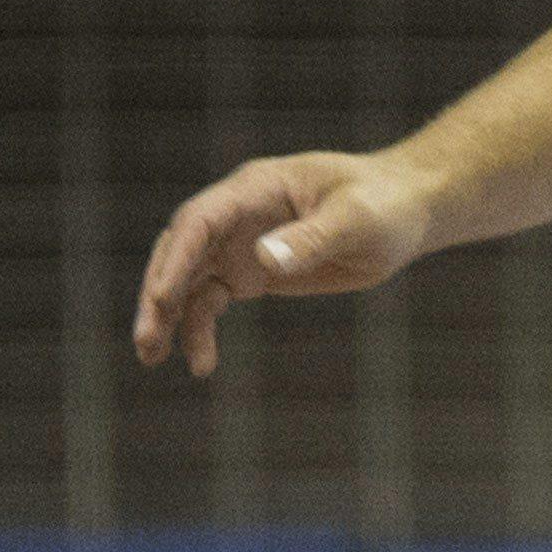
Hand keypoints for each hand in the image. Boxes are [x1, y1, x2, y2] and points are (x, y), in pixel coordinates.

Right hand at [134, 150, 435, 376]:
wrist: (405, 212)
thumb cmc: (385, 204)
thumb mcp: (357, 220)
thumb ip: (312, 238)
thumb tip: (264, 259)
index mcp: (254, 189)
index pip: (200, 221)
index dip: (177, 258)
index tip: (162, 298)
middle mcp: (235, 215)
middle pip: (179, 252)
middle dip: (158, 295)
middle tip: (146, 341)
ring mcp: (238, 244)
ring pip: (187, 281)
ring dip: (167, 318)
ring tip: (152, 358)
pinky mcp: (250, 272)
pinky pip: (210, 300)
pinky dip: (199, 328)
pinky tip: (200, 363)